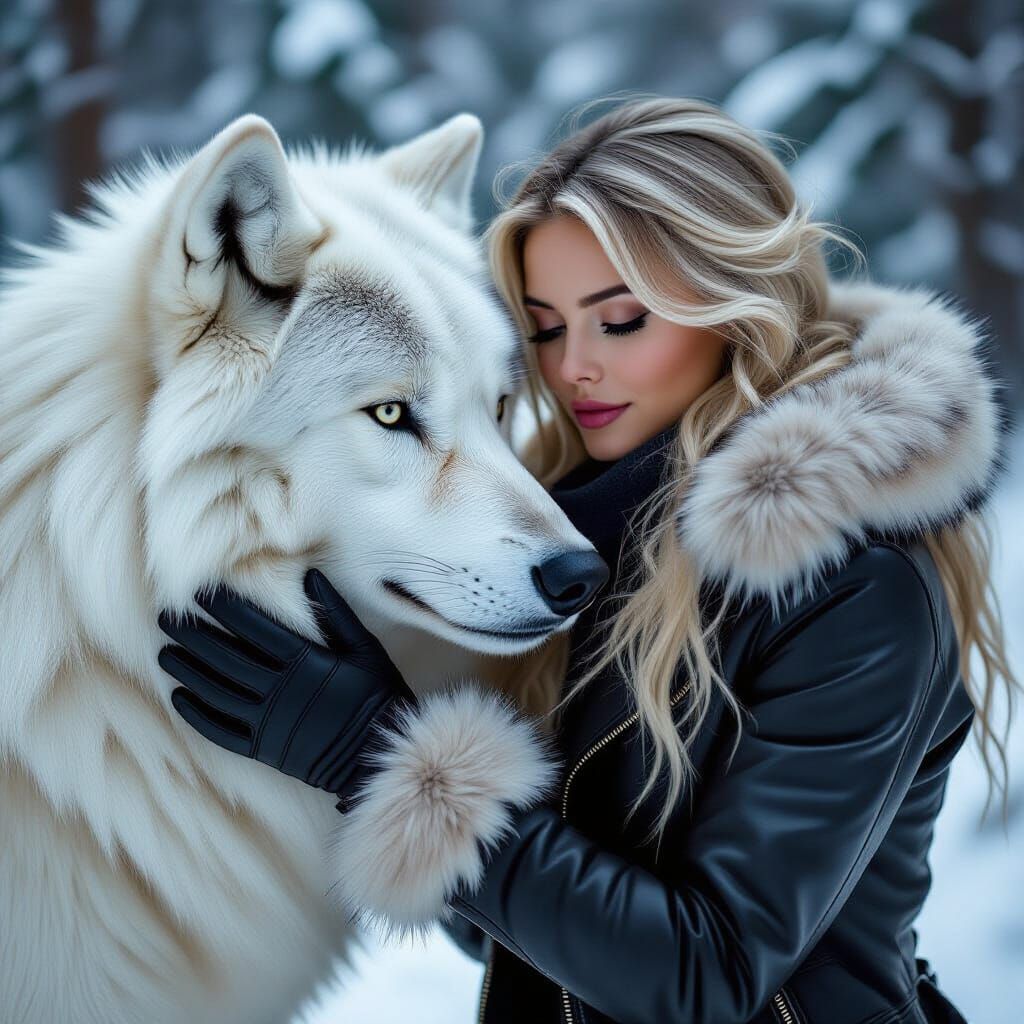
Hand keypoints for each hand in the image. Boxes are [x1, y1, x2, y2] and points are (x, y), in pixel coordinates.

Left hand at [157, 568, 416, 807]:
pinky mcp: (263, 749)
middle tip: (166, 618)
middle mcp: (281, 690)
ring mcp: (268, 722)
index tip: (199, 592)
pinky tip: (178, 697)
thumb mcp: (367, 648)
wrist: (378, 753)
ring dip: (188, 671)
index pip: (254, 627)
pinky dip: (196, 714)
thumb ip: (337, 613)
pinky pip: (220, 731)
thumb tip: (309, 576)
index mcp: (306, 662)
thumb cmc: (377, 695)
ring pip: (216, 692)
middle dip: (193, 635)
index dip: (225, 608)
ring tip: (165, 653)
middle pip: (226, 657)